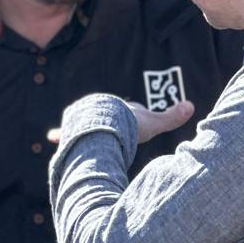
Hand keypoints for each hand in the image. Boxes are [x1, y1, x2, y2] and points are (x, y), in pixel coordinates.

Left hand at [45, 97, 193, 146]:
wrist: (105, 124)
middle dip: (112, 122)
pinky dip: (60, 134)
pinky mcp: (74, 130)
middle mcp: (105, 112)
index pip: (132, 111)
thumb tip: (192, 105)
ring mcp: (90, 120)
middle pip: (111, 118)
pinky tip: (52, 137)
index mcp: (123, 110)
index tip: (136, 119)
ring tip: (86, 135)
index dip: (136, 116)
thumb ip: (171, 117)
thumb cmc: (130, 124)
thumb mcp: (154, 123)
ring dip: (88, 129)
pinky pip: (65, 132)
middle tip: (114, 129)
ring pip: (89, 124)